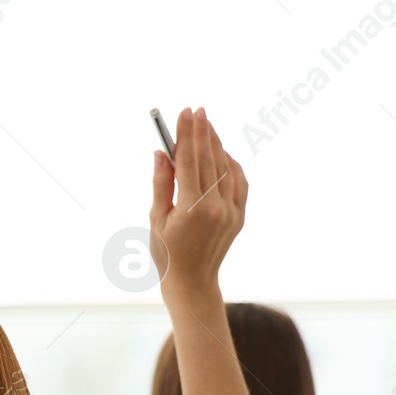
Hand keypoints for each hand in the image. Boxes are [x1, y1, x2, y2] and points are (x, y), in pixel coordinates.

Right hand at [149, 106, 247, 308]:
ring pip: (226, 168)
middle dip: (202, 133)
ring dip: (216, 145)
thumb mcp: (156, 218)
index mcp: (191, 208)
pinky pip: (239, 183)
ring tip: (207, 126)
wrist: (192, 283)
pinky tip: (222, 154)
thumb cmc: (167, 253)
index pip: (189, 161)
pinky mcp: (239, 217)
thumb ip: (161, 183)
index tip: (184, 113)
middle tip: (197, 111)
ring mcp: (230, 212)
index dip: (186, 134)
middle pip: (209, 160)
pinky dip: (231, 165)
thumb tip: (162, 152)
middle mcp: (215, 208)